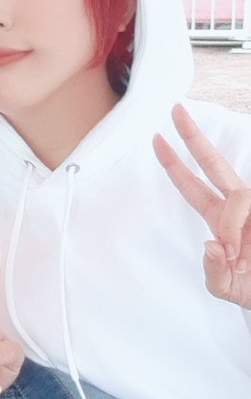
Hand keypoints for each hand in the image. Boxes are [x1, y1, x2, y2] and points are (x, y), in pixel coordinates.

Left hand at [154, 103, 250, 306]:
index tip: (156, 138)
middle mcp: (238, 207)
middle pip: (213, 163)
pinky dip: (242, 232)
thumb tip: (211, 245)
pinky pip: (250, 206)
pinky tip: (245, 255)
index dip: (174, 164)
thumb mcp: (225, 289)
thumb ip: (213, 272)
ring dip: (232, 228)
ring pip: (238, 196)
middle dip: (194, 137)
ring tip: (239, 260)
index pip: (192, 186)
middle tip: (175, 109)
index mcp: (220, 220)